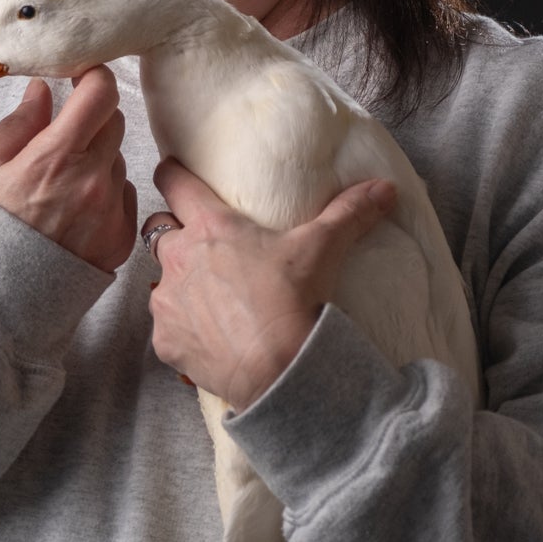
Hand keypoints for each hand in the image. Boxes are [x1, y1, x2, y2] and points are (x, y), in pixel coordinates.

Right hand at [0, 69, 137, 272]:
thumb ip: (17, 124)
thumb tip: (43, 91)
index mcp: (55, 157)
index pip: (101, 95)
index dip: (93, 78)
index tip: (81, 78)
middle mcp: (92, 182)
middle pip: (115, 122)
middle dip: (92, 118)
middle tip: (65, 133)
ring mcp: (110, 213)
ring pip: (118, 161)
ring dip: (98, 159)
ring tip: (61, 184)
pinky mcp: (120, 240)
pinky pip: (124, 197)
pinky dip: (105, 194)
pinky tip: (74, 211)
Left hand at [147, 159, 396, 409]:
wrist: (278, 369)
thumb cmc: (293, 299)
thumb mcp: (323, 248)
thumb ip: (349, 212)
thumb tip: (384, 188)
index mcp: (210, 226)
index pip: (174, 183)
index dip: (171, 174)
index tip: (172, 172)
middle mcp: (178, 258)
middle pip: (157, 230)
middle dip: (173, 234)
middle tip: (199, 246)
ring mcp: (167, 302)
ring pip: (161, 283)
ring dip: (180, 286)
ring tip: (212, 301)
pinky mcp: (165, 342)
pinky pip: (168, 330)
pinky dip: (184, 332)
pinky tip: (210, 340)